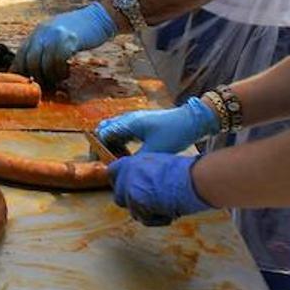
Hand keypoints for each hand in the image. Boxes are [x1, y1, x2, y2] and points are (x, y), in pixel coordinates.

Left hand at [11, 2, 115, 84]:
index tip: (24, 82)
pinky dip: (61, 71)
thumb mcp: (55, 34)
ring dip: (50, 76)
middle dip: (36, 76)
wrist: (98, 17)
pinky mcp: (69, 40)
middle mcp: (43, 32)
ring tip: (58, 78)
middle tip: (45, 83)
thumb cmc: (78, 30)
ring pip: (44, 64)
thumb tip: (32, 69)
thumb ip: (44, 47)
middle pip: (30, 61)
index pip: (20, 54)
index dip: (20, 70)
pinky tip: (66, 72)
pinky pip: (58, 61)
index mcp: (37, 32)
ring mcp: (55, 35)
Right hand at [96, 98, 220, 154]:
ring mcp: (135, 119)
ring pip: (115, 129)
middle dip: (102, 144)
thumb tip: (126, 170)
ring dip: (112, 142)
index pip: (103, 133)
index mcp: (128, 123)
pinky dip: (121, 140)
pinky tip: (128, 152)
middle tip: (103, 159)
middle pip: (106, 129)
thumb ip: (138, 160)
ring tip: (115, 158)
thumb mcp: (155, 150)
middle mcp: (128, 119)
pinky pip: (125, 130)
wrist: (192, 120)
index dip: (98, 147)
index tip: (98, 161)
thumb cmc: (173, 132)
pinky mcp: (143, 122)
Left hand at [109, 153, 212, 225]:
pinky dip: (156, 219)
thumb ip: (143, 173)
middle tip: (150, 204)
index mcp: (132, 162)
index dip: (121, 183)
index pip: (112, 173)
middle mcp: (127, 175)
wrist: (193, 179)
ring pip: (132, 211)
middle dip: (132, 202)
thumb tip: (139, 184)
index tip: (131, 190)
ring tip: (166, 207)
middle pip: (118, 196)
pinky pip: (144, 219)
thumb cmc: (184, 172)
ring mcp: (130, 189)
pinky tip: (169, 213)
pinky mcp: (138, 203)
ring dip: (147, 212)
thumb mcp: (157, 164)